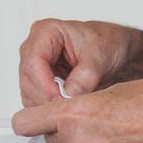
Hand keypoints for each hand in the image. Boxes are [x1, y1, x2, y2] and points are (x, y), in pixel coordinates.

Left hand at [12, 79, 142, 142]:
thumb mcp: (111, 91)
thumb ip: (81, 102)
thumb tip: (64, 109)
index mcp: (75, 113)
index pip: (25, 122)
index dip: (29, 118)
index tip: (36, 114)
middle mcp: (78, 142)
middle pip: (48, 137)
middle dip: (60, 128)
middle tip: (84, 117)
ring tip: (105, 128)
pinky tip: (117, 142)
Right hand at [16, 18, 142, 107]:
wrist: (115, 51)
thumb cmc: (106, 43)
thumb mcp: (100, 56)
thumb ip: (85, 76)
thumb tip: (70, 94)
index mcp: (46, 32)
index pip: (34, 62)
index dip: (44, 85)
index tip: (60, 100)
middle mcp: (35, 48)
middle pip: (27, 79)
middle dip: (45, 98)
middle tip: (67, 110)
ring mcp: (35, 66)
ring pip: (28, 92)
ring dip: (46, 106)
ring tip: (69, 111)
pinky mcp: (39, 82)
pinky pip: (35, 100)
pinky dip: (48, 109)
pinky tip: (65, 110)